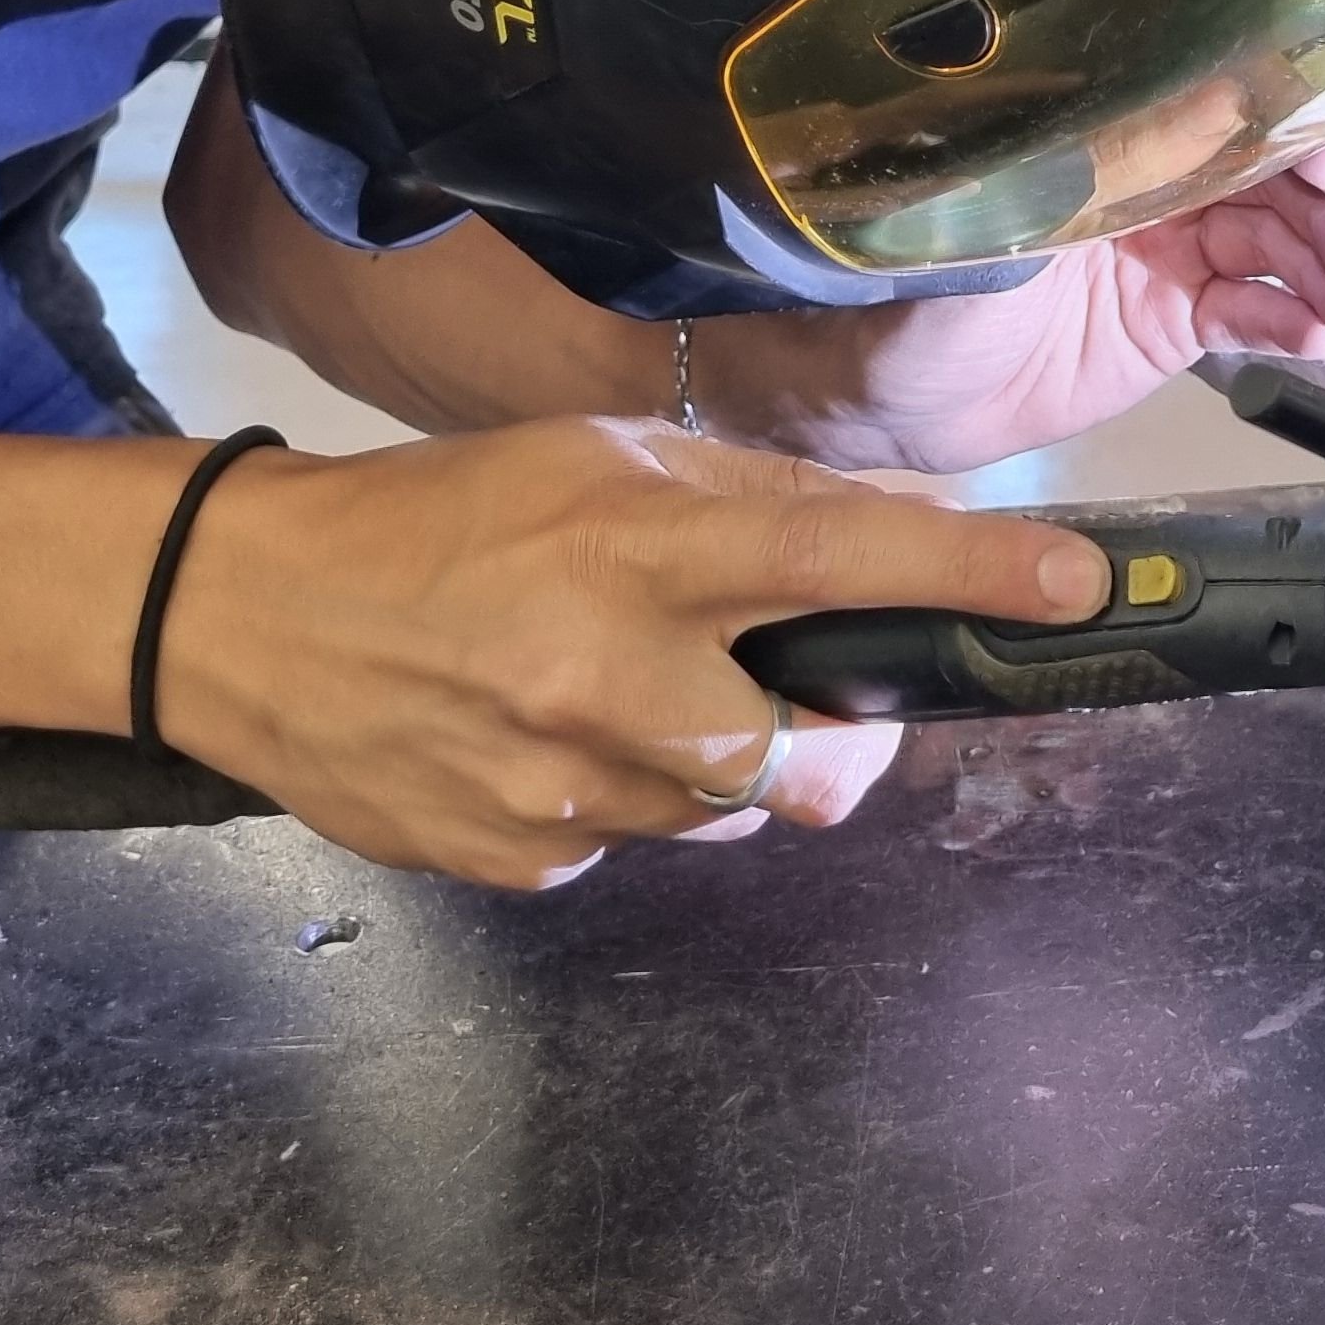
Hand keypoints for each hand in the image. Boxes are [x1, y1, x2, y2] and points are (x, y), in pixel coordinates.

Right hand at [154, 417, 1110, 887]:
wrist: (249, 613)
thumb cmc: (445, 518)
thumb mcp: (596, 463)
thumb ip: (745, 502)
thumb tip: (893, 529)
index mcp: (634, 548)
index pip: (833, 552)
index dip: (967, 567)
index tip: (1076, 583)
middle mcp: (605, 676)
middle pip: (806, 760)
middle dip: (824, 733)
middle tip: (786, 681)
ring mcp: (557, 788)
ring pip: (724, 811)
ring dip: (710, 759)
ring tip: (617, 688)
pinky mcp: (518, 861)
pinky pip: (632, 846)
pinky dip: (621, 798)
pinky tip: (543, 736)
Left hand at [716, 149, 1324, 475]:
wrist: (884, 400)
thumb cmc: (911, 291)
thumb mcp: (984, 221)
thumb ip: (1068, 172)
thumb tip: (1145, 113)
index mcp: (1100, 144)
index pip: (1212, 123)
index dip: (1279, 140)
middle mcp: (1143, 189)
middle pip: (1261, 189)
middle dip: (1324, 219)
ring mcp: (1163, 257)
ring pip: (1270, 251)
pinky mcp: (1167, 326)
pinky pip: (1248, 314)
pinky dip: (1294, 322)